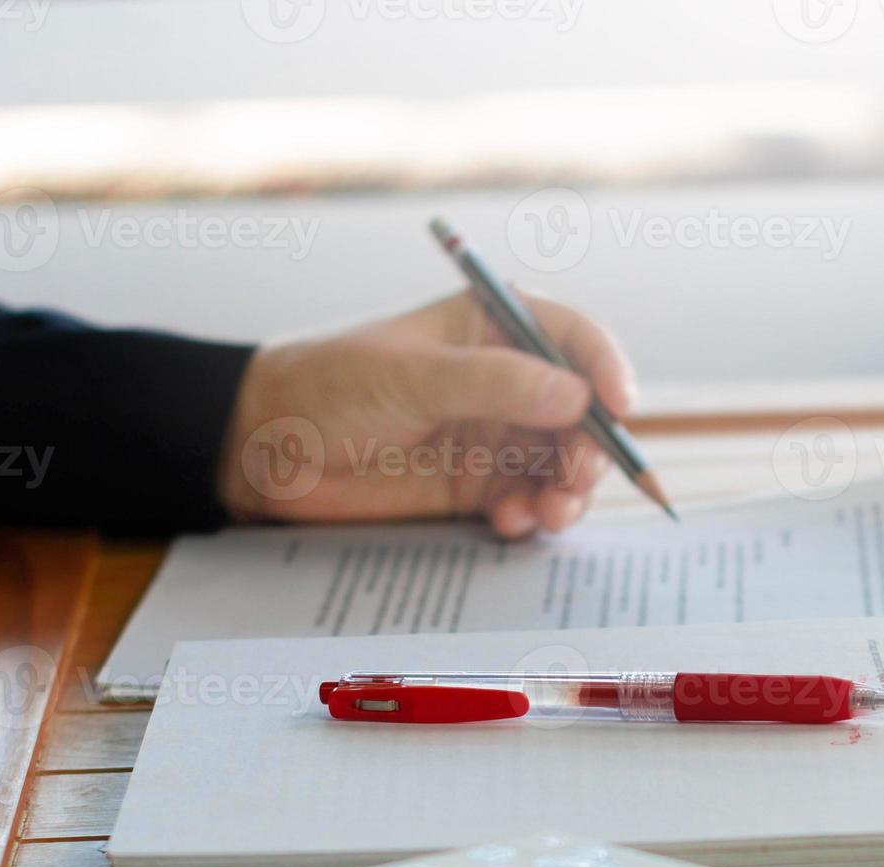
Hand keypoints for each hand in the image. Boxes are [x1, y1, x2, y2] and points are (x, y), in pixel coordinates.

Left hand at [218, 290, 635, 537]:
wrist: (263, 451)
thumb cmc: (327, 386)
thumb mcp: (410, 376)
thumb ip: (494, 384)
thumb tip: (576, 396)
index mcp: (493, 327)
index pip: (573, 339)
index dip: (606, 370)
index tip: (621, 407)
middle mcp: (507, 381)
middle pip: (582, 411)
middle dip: (591, 447)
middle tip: (577, 478)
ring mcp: (494, 436)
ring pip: (563, 463)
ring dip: (570, 491)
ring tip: (550, 512)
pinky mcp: (476, 487)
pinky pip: (528, 502)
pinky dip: (531, 516)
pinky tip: (508, 523)